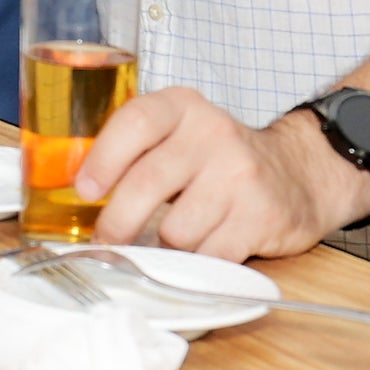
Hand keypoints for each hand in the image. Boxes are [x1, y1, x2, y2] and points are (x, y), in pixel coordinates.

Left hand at [75, 89, 369, 263]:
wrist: (300, 173)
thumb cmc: (219, 159)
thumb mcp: (179, 134)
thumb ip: (133, 149)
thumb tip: (69, 191)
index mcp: (183, 108)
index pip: (136, 121)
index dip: (104, 157)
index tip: (84, 189)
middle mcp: (214, 134)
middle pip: (148, 183)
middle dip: (118, 221)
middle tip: (107, 238)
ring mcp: (241, 176)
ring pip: (177, 230)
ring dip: (167, 245)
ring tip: (178, 234)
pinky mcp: (261, 216)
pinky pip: (208, 255)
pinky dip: (197, 262)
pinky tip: (204, 246)